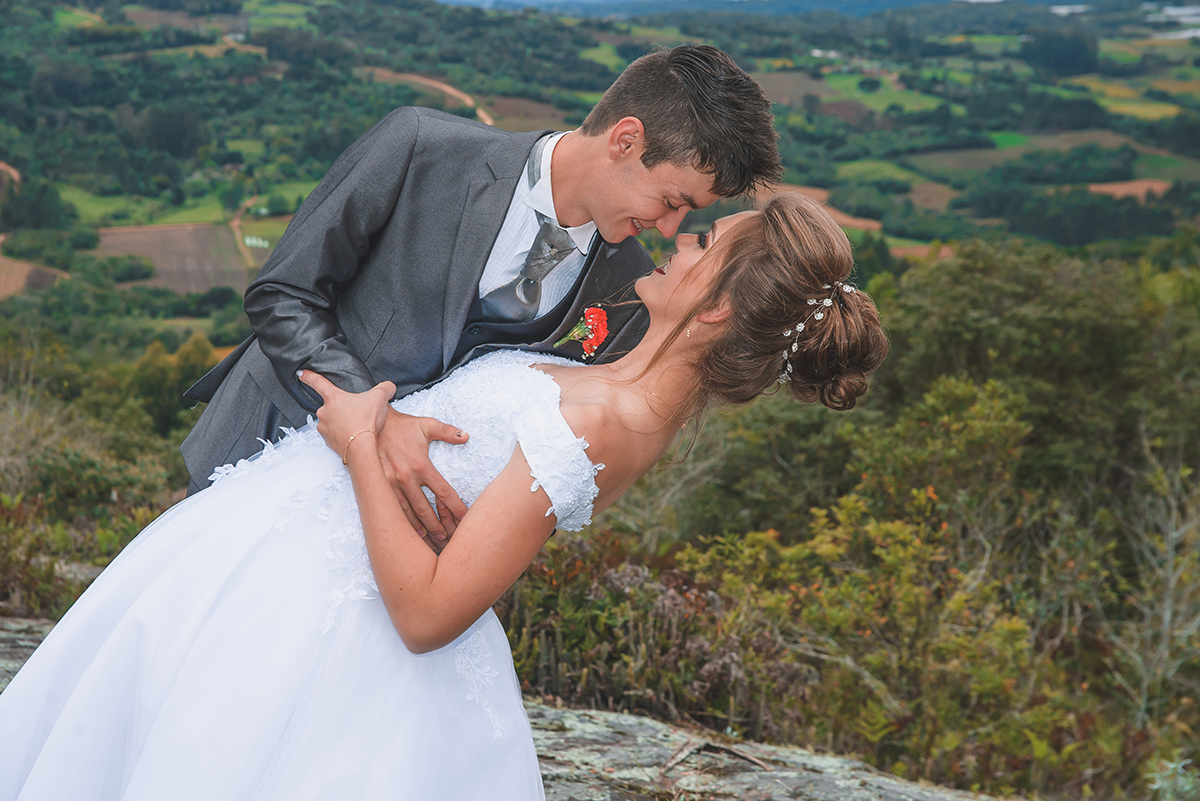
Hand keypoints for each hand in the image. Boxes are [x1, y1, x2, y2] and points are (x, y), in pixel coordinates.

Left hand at [297, 370, 393, 459]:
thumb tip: (389, 387)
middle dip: (342, 408)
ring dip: (342, 422)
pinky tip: (354, 436)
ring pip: (332, 421)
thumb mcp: (380, 397)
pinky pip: (334, 435)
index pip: (317, 382)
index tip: (301, 374)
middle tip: (357, 412)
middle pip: (331, 405)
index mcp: (333, 398)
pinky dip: (343, 435)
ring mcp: (324, 428)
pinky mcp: (328, 442)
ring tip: (357, 426)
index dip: (308, 376)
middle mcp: (324, 412)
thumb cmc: (366, 422)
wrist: (361, 449)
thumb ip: (385, 388)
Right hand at [376, 407, 468, 547]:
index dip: (456, 507)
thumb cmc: (401, 426)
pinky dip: (403, 523)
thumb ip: (447, 431)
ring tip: (433, 541)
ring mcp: (390, 484)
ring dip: (421, 529)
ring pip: (409, 514)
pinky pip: (393, 510)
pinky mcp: (379, 487)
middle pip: (426, 509)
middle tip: (449, 538)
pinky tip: (412, 533)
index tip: (466, 518)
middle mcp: (406, 477)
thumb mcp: (426, 425)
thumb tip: (466, 436)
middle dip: (439, 526)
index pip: (443, 491)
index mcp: (421, 465)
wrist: (368, 425)